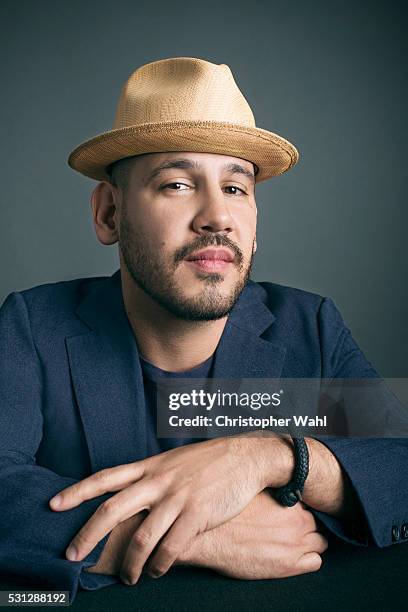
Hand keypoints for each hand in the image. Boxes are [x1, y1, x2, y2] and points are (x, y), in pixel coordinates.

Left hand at [49, 435, 291, 583]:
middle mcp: (158, 480)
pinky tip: (158, 571)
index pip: (106, 477)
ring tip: (129, 577)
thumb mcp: (175, 461)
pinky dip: (161, 565)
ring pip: (142, 536)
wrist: (246, 456)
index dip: (78, 491)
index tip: (54, 504)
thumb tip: (131, 492)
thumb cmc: (209, 460)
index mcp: (150, 466)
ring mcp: (177, 497)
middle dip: (88, 534)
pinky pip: (172, 547)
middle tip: (73, 555)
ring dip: (130, 563)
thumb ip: (152, 475)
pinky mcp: (197, 513)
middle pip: (113, 508)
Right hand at [175, 490, 327, 578]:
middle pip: (316, 521)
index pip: (308, 502)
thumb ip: (268, 489)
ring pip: (320, 542)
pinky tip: (291, 556)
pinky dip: (308, 559)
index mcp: (288, 500)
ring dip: (309, 542)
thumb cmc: (225, 514)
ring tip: (290, 542)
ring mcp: (295, 543)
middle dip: (305, 525)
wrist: (208, 538)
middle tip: (288, 528)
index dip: (299, 509)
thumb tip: (274, 481)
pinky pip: (316, 562)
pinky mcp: (290, 565)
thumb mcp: (250, 491)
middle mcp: (297, 520)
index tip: (289, 512)